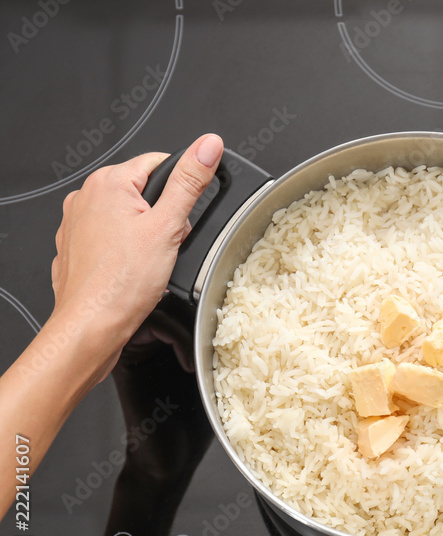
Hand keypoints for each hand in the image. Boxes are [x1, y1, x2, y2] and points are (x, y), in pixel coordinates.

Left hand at [49, 134, 222, 384]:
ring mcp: (77, 223)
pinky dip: (124, 251)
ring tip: (148, 262)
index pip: (160, 164)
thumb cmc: (122, 283)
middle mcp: (86, 197)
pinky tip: (131, 271)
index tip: (183, 218)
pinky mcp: (76, 247)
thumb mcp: (169, 226)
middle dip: (163, 216)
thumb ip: (190, 181)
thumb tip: (208, 145)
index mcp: (109, 182)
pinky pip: (110, 239)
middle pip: (144, 192)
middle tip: (167, 245)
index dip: (181, 191)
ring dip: (144, 235)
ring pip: (127, 217)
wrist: (92, 325)